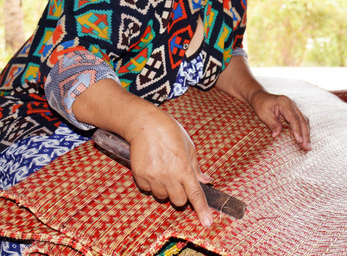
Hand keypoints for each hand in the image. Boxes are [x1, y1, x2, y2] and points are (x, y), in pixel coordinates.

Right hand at [125, 107, 213, 226]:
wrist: (144, 124)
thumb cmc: (170, 131)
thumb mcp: (189, 146)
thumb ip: (196, 167)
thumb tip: (206, 181)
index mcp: (184, 168)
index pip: (195, 194)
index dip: (202, 210)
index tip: (207, 222)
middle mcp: (169, 175)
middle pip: (178, 201)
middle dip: (181, 196)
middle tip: (179, 181)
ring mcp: (153, 177)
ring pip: (162, 197)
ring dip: (166, 190)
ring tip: (164, 170)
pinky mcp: (140, 176)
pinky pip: (148, 190)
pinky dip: (152, 184)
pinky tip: (153, 168)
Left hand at [249, 90, 310, 150]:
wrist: (260, 96)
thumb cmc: (260, 104)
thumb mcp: (263, 114)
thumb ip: (272, 123)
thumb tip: (276, 135)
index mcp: (284, 103)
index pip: (294, 118)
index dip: (297, 130)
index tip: (299, 141)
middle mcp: (292, 104)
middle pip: (302, 120)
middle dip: (305, 134)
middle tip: (307, 147)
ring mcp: (294, 106)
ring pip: (304, 120)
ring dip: (307, 133)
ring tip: (308, 146)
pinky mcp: (294, 110)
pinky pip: (301, 120)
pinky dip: (304, 130)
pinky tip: (305, 138)